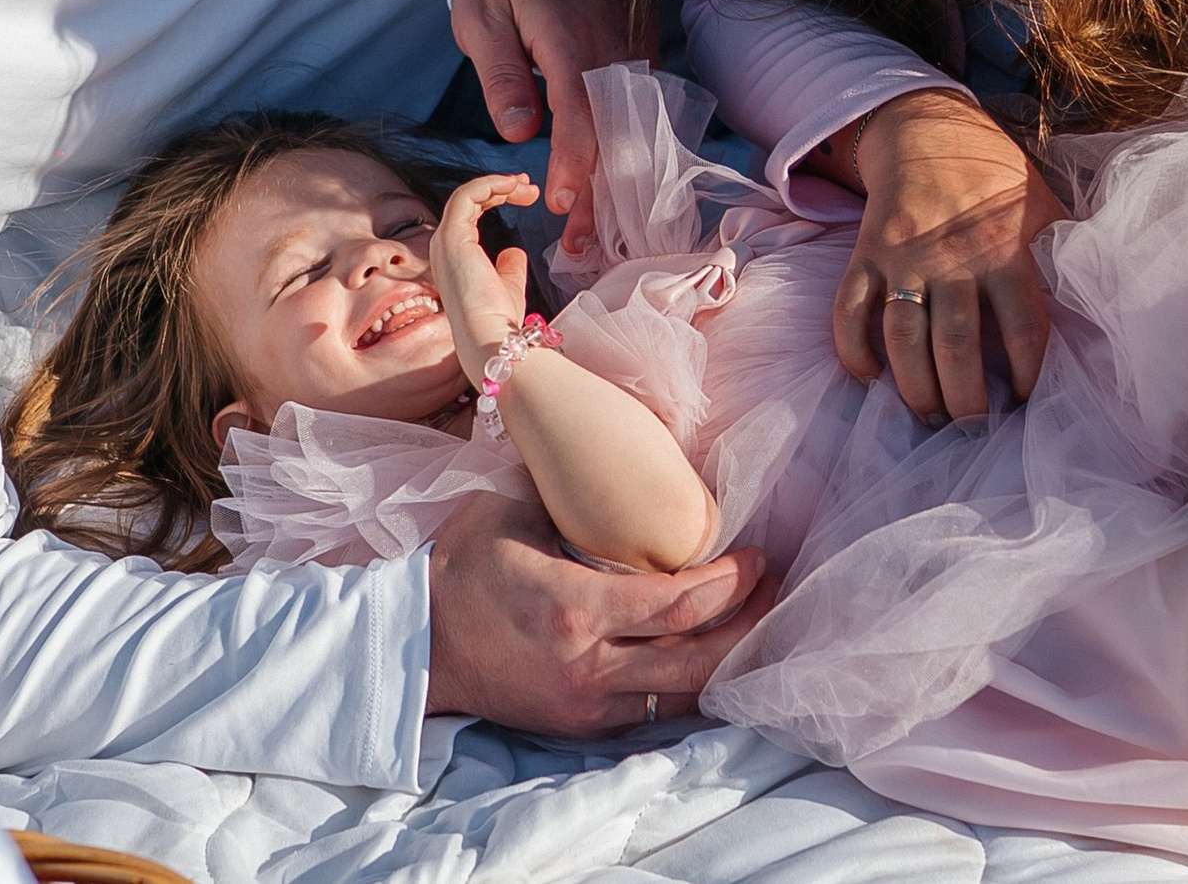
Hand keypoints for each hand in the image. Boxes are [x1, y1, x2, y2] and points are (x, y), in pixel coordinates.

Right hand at [425, 491, 777, 731]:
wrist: (414, 643)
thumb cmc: (462, 567)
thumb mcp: (512, 512)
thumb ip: (571, 499)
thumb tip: (622, 462)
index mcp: (575, 609)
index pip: (680, 604)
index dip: (732, 583)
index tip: (757, 556)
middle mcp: (589, 666)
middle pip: (699, 660)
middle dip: (748, 625)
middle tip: (773, 588)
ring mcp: (587, 703)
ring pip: (684, 695)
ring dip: (726, 659)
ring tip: (754, 620)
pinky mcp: (581, 724)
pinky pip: (654, 710)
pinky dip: (688, 683)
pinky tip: (707, 653)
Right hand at [432, 172, 541, 372]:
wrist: (490, 337)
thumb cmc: (498, 320)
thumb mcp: (509, 287)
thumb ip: (510, 268)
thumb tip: (514, 252)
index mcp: (456, 257)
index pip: (472, 213)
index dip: (497, 198)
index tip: (526, 194)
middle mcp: (444, 247)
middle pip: (469, 201)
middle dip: (500, 187)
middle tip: (528, 185)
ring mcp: (445, 241)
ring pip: (467, 195)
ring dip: (498, 184)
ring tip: (526, 184)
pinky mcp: (452, 237)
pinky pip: (467, 196)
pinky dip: (490, 184)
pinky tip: (513, 185)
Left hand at [449, 0, 640, 245]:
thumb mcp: (480, 19)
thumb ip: (501, 74)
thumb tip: (519, 130)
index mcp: (568, 32)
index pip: (579, 107)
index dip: (573, 160)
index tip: (559, 202)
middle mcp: (613, 40)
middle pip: (616, 127)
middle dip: (600, 191)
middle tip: (578, 244)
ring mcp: (635, 44)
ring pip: (636, 123)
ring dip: (618, 179)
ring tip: (595, 232)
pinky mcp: (643, 49)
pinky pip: (644, 108)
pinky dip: (630, 150)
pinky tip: (614, 191)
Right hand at [833, 89, 1064, 423]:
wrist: (925, 130)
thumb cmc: (995, 178)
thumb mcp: (1043, 205)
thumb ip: (1067, 252)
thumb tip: (1113, 300)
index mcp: (1004, 248)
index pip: (1023, 326)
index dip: (1029, 373)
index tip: (1028, 403)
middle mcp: (952, 257)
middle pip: (956, 344)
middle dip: (965, 400)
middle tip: (972, 430)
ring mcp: (903, 257)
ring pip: (902, 336)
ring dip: (913, 386)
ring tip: (929, 415)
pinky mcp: (865, 253)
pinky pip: (849, 309)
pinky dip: (852, 349)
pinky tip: (868, 377)